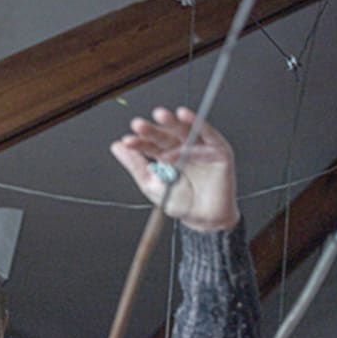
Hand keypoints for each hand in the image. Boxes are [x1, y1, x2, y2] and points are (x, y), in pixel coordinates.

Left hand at [110, 106, 239, 231]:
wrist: (203, 219)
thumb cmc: (180, 201)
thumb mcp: (151, 184)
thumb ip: (135, 165)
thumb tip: (116, 146)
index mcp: (166, 153)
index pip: (151, 143)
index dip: (140, 141)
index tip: (128, 141)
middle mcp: (182, 148)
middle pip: (167, 133)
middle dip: (154, 128)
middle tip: (140, 125)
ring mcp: (201, 148)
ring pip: (187, 130)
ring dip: (174, 122)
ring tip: (161, 117)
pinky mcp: (219, 151)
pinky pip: (210, 138)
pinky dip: (197, 133)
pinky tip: (184, 136)